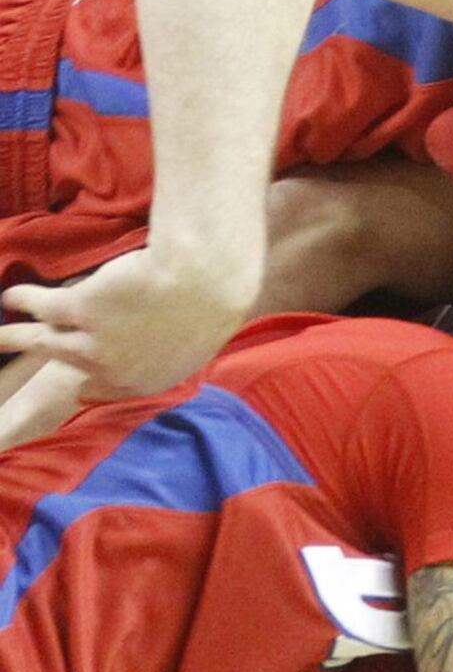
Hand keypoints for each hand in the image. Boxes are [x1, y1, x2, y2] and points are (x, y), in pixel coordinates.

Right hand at [2, 243, 256, 401]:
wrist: (205, 281)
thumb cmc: (213, 300)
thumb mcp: (198, 337)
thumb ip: (175, 346)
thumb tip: (171, 337)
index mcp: (150, 380)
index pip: (112, 390)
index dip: (94, 387)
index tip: (81, 386)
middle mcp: (117, 370)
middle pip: (70, 365)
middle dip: (47, 362)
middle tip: (26, 358)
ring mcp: (95, 344)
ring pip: (44, 342)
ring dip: (14, 338)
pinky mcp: (80, 311)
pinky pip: (40, 307)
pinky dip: (22, 300)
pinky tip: (9, 297)